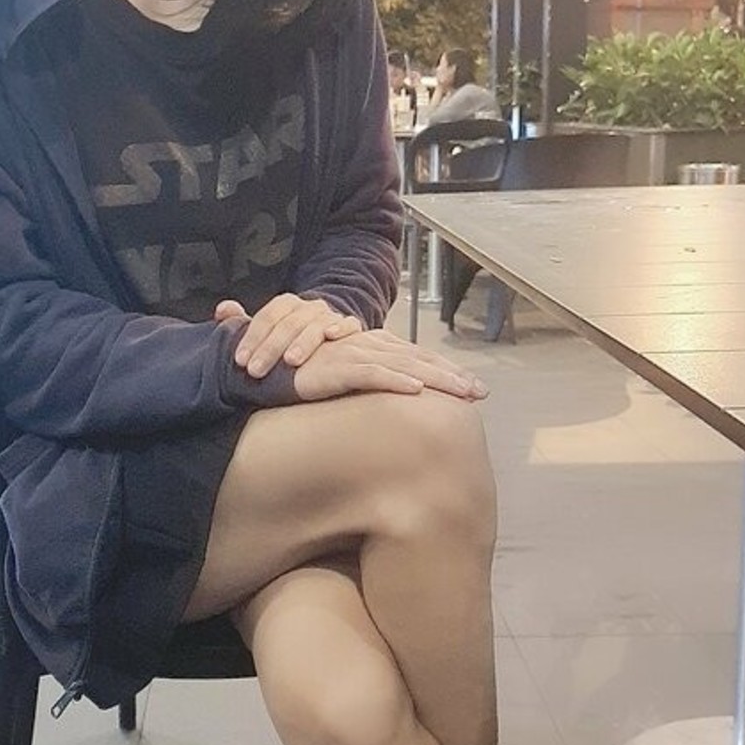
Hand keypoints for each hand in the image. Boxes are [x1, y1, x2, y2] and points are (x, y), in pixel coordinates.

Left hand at [214, 294, 360, 376]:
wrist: (329, 337)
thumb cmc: (292, 341)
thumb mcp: (268, 331)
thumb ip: (244, 322)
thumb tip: (223, 310)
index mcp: (287, 305)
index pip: (267, 317)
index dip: (251, 338)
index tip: (239, 361)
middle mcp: (309, 307)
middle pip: (288, 324)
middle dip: (270, 348)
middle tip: (255, 371)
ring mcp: (330, 316)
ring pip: (316, 325)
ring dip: (302, 342)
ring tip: (290, 361)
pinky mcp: (351, 327)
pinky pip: (349, 324)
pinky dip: (342, 327)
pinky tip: (332, 335)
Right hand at [291, 328, 487, 403]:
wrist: (264, 365)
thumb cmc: (303, 374)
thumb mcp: (339, 378)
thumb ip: (365, 381)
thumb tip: (391, 398)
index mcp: (372, 348)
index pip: (416, 359)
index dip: (445, 372)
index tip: (470, 388)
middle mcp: (368, 347)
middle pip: (419, 361)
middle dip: (451, 376)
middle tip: (480, 392)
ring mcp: (354, 355)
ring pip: (404, 366)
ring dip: (435, 379)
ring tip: (462, 391)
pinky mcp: (337, 367)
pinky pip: (371, 374)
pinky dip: (394, 380)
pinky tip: (417, 390)